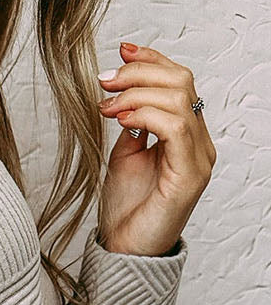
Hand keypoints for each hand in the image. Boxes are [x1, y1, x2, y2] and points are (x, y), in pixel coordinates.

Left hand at [94, 40, 215, 255]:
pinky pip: (176, 127)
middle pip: (182, 83)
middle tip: (105, 80)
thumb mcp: (124, 156)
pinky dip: (145, 115)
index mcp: (187, 136)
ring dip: (138, 92)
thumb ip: (132, 124)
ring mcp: (198, 159)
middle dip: (140, 73)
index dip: (153, 61)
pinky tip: (121, 119)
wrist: (124, 252)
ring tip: (106, 104)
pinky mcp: (190, 176)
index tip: (121, 52)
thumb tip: (124, 95)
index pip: (179, 82)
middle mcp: (199, 144)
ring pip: (180, 99)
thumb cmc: (125, 210)